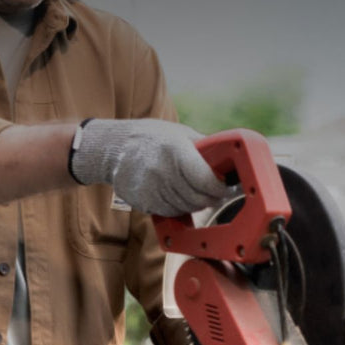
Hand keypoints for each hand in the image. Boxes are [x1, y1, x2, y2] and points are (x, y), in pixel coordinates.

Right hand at [70, 118, 231, 215]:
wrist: (113, 148)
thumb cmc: (152, 138)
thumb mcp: (180, 133)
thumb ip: (204, 147)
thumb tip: (230, 158)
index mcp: (175, 151)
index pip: (205, 180)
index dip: (220, 187)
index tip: (226, 187)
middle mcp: (162, 171)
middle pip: (198, 197)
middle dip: (212, 197)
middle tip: (218, 193)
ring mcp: (151, 189)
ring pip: (186, 207)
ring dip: (197, 204)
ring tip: (199, 194)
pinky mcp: (143, 201)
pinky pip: (170, 211)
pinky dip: (180, 207)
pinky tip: (181, 196)